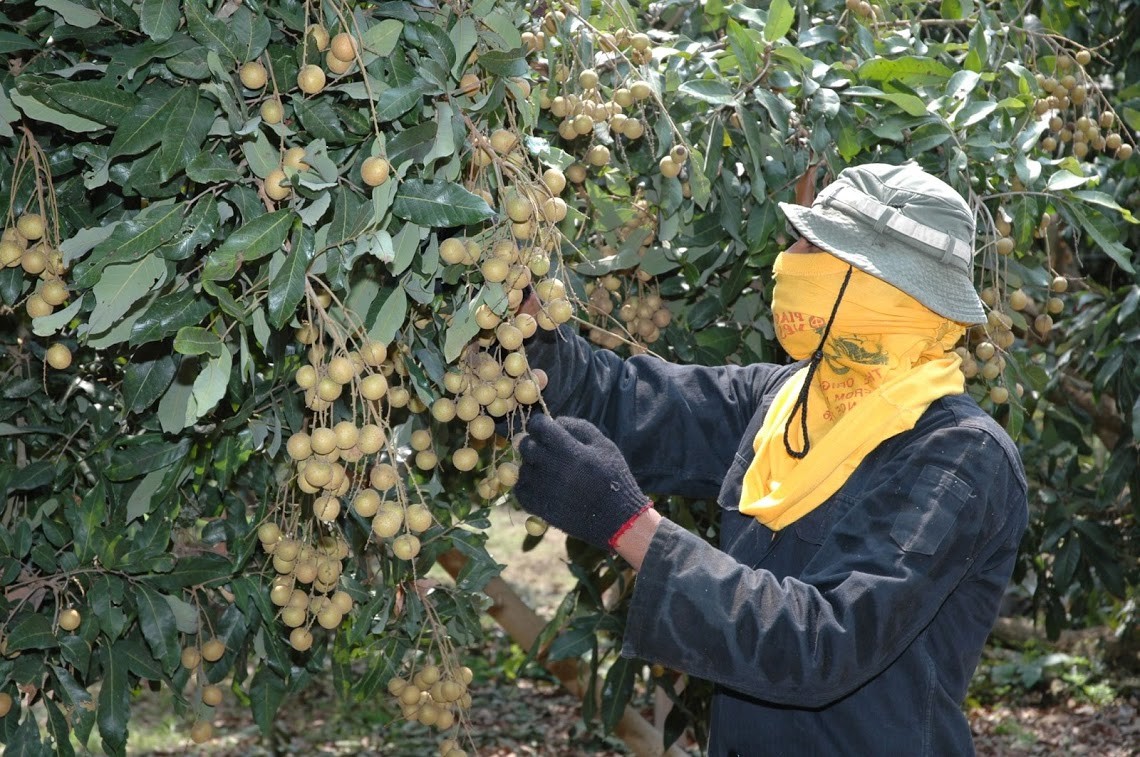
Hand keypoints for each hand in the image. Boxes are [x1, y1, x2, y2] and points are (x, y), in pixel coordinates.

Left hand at [514, 414, 651, 549]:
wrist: (617, 519)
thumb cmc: (613, 478)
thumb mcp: (604, 446)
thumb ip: (579, 427)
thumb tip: (555, 421)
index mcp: (570, 451)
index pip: (539, 427)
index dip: (540, 423)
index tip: (545, 427)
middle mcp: (553, 469)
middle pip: (525, 446)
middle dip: (534, 442)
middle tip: (546, 448)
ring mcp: (544, 490)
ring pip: (521, 468)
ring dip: (531, 465)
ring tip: (547, 469)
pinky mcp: (540, 508)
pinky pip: (520, 491)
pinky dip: (526, 484)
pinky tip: (540, 483)